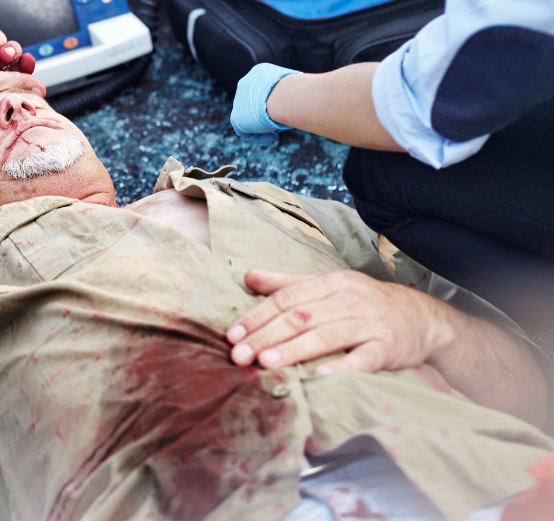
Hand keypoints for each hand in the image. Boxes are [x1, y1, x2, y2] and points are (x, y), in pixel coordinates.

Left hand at [225, 268, 452, 374]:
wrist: (422, 317)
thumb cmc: (364, 302)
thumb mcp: (327, 285)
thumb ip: (287, 283)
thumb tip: (248, 275)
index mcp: (329, 283)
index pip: (285, 299)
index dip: (257, 316)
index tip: (232, 334)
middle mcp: (347, 300)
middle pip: (300, 317)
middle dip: (265, 336)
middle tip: (239, 354)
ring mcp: (368, 323)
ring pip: (325, 336)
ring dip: (293, 350)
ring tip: (266, 363)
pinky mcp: (387, 348)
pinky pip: (363, 359)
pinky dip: (342, 368)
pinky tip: (320, 378)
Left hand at [231, 64, 299, 143]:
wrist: (285, 97)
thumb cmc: (297, 91)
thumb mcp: (298, 86)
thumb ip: (294, 91)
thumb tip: (304, 95)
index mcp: (259, 72)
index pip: (263, 88)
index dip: (274, 100)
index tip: (284, 107)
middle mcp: (246, 83)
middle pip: (255, 102)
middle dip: (267, 112)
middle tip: (281, 119)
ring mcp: (239, 100)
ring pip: (250, 116)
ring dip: (263, 124)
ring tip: (278, 128)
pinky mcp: (236, 118)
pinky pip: (245, 131)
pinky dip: (259, 135)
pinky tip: (273, 136)